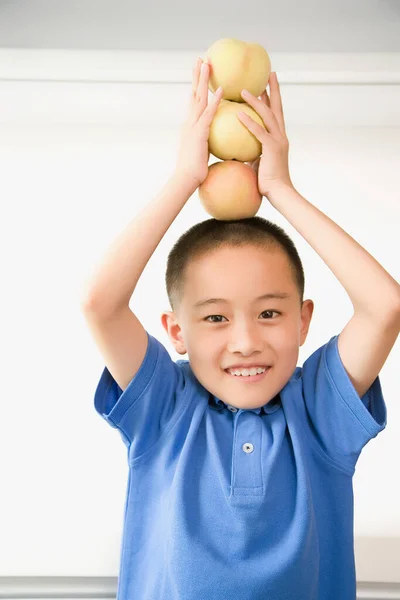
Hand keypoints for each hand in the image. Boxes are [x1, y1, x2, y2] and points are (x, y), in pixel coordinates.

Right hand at [175, 58, 223, 188]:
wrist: (185, 180)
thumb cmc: (194, 171)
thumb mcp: (201, 152)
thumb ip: (207, 142)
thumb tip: (215, 141)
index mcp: (190, 126)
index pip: (194, 101)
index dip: (197, 86)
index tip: (201, 72)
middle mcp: (189, 122)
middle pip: (193, 94)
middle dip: (197, 75)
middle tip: (202, 58)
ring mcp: (193, 127)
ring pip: (198, 98)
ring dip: (203, 80)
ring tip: (207, 63)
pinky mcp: (199, 133)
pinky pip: (208, 114)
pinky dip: (215, 101)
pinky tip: (222, 90)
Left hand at [237, 72, 293, 196]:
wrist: (279, 193)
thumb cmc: (269, 182)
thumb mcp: (259, 163)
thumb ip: (253, 153)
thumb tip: (240, 150)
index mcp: (279, 138)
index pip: (275, 113)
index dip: (272, 98)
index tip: (266, 85)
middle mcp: (281, 135)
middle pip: (277, 107)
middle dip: (273, 89)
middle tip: (269, 73)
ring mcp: (278, 141)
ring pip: (268, 115)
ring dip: (255, 101)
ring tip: (243, 91)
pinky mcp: (272, 149)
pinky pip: (259, 132)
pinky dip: (249, 122)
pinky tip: (238, 114)